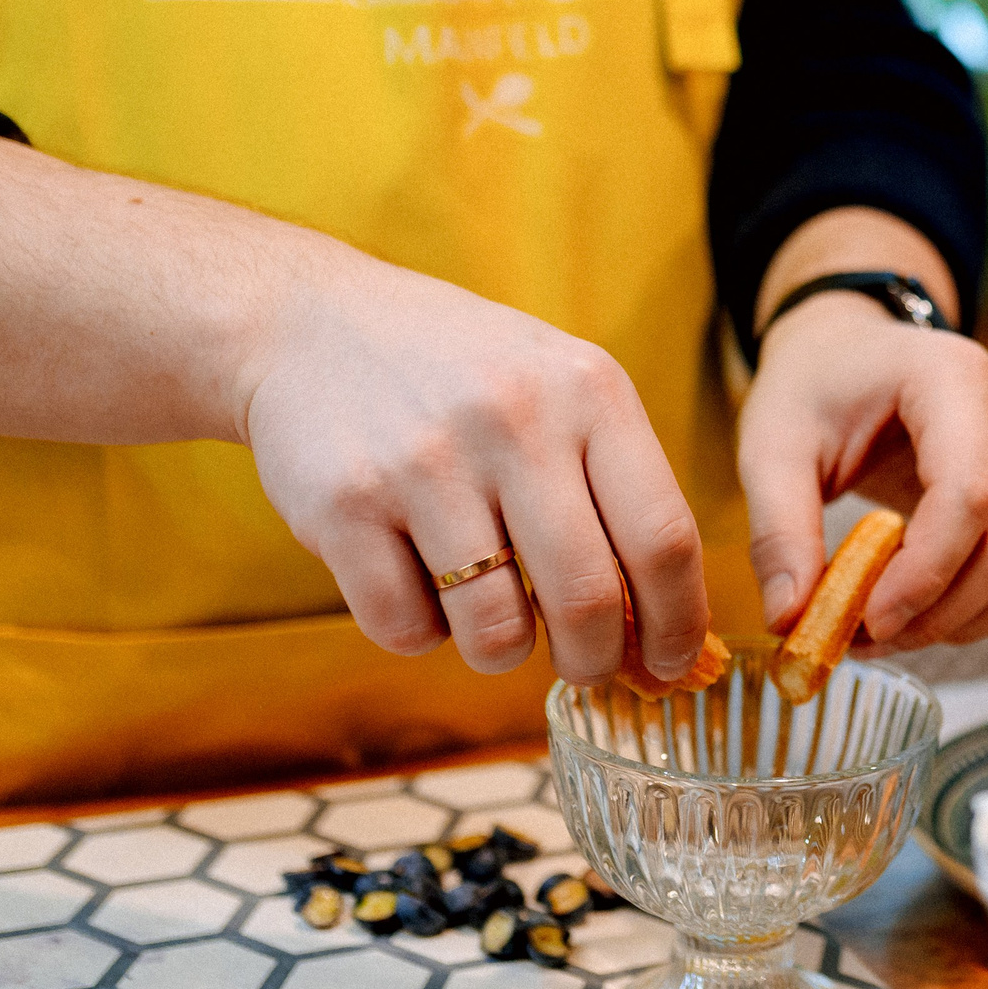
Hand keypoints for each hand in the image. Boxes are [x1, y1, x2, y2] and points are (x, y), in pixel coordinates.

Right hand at [241, 252, 708, 686]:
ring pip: (495, 629)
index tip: (669, 663)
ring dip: (501, 650)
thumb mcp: (563, 393)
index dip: (677, 621)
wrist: (310, 324)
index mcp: (590, 391)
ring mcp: (427, 462)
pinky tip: (416, 580)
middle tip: (583, 665)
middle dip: (593, 660)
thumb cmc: (467, 378)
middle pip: (586, 598)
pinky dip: (419, 631)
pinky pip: (406, 627)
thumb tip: (671, 636)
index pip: (665, 537)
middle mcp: (515, 421)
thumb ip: (621, 494)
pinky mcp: (345, 504)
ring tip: (490, 614)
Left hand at [739, 292, 987, 648]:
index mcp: (949, 376)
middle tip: (869, 634)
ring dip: (976, 619)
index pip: (969, 492)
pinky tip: (958, 609)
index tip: (871, 620)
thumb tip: (790, 620)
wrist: (849, 351)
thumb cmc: (813, 387)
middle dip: (941, 610)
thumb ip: (778, 531)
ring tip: (904, 624)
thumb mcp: (770, 446)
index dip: (926, 573)